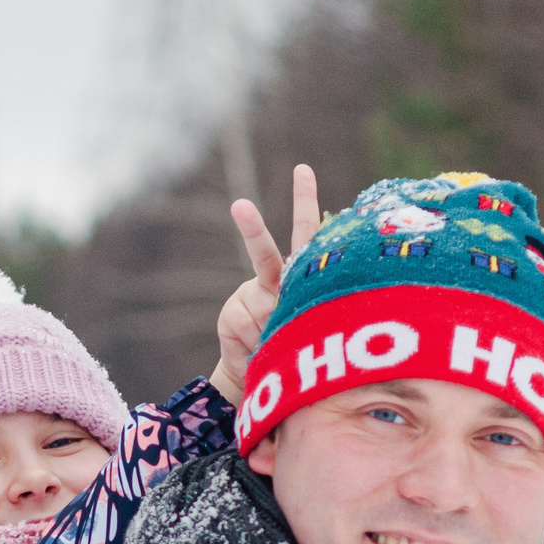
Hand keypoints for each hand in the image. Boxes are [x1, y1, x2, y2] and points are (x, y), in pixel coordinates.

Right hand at [212, 164, 321, 404]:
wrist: (261, 374)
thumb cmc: (298, 346)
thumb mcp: (312, 327)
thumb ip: (305, 312)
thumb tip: (278, 313)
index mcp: (298, 276)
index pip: (306, 234)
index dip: (304, 201)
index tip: (302, 169)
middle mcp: (273, 280)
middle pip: (263, 251)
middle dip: (249, 228)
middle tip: (239, 205)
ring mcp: (250, 296)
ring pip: (260, 307)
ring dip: (272, 331)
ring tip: (276, 344)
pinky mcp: (231, 314)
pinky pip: (246, 326)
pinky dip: (255, 342)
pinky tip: (257, 349)